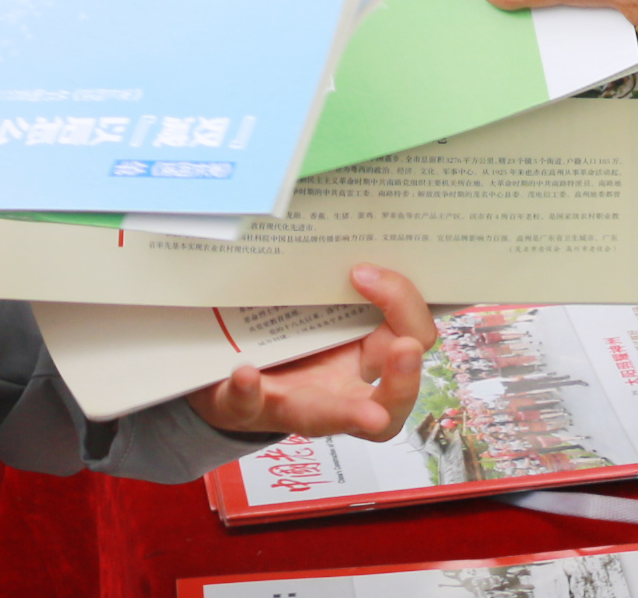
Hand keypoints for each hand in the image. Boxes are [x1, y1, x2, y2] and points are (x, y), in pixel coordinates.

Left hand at [186, 264, 434, 441]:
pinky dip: (247, 391)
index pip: (411, 336)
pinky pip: (248, 405)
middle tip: (406, 349)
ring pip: (331, 418)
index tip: (366, 270)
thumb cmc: (289, 335)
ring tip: (366, 413)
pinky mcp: (246, 409)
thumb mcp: (323, 301)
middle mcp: (340, 389)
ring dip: (349, 413)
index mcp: (364, 354)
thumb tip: (348, 220)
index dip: (404, 304)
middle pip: (392, 402)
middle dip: (404, 380)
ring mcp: (295, 405)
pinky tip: (245, 373)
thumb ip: (341, 274)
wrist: (227, 373)